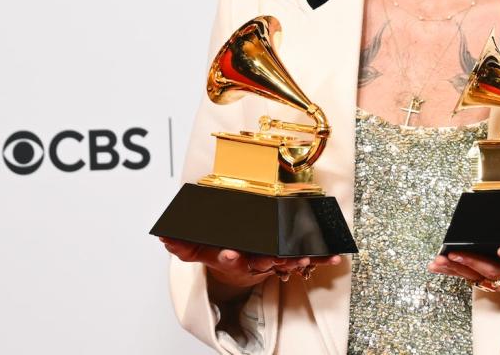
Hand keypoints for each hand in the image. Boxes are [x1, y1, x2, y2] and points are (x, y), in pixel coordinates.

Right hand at [160, 237, 341, 292]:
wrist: (241, 260)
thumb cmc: (223, 248)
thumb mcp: (200, 248)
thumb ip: (183, 244)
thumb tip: (164, 237)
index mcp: (234, 256)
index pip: (230, 258)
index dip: (230, 257)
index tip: (230, 253)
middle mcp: (255, 260)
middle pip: (261, 261)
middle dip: (268, 259)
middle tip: (274, 257)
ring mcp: (274, 260)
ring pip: (286, 260)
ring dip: (297, 259)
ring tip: (305, 257)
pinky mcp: (291, 256)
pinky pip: (309, 258)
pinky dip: (322, 257)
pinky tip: (335, 255)